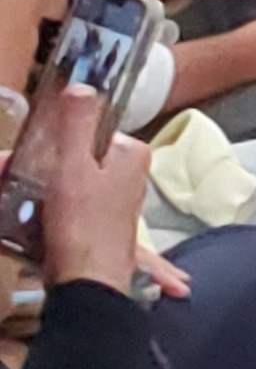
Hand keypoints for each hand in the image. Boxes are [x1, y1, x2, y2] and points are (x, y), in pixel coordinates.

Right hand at [14, 86, 152, 295]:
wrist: (88, 283)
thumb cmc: (83, 224)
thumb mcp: (74, 166)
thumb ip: (77, 125)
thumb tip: (82, 85)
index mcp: (130, 154)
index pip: (84, 131)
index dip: (47, 142)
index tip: (15, 158)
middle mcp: (129, 175)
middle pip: (72, 158)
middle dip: (35, 168)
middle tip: (4, 174)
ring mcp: (114, 201)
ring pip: (65, 183)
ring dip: (33, 190)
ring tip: (7, 188)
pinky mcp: (98, 224)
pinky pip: (65, 206)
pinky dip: (42, 208)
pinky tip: (22, 217)